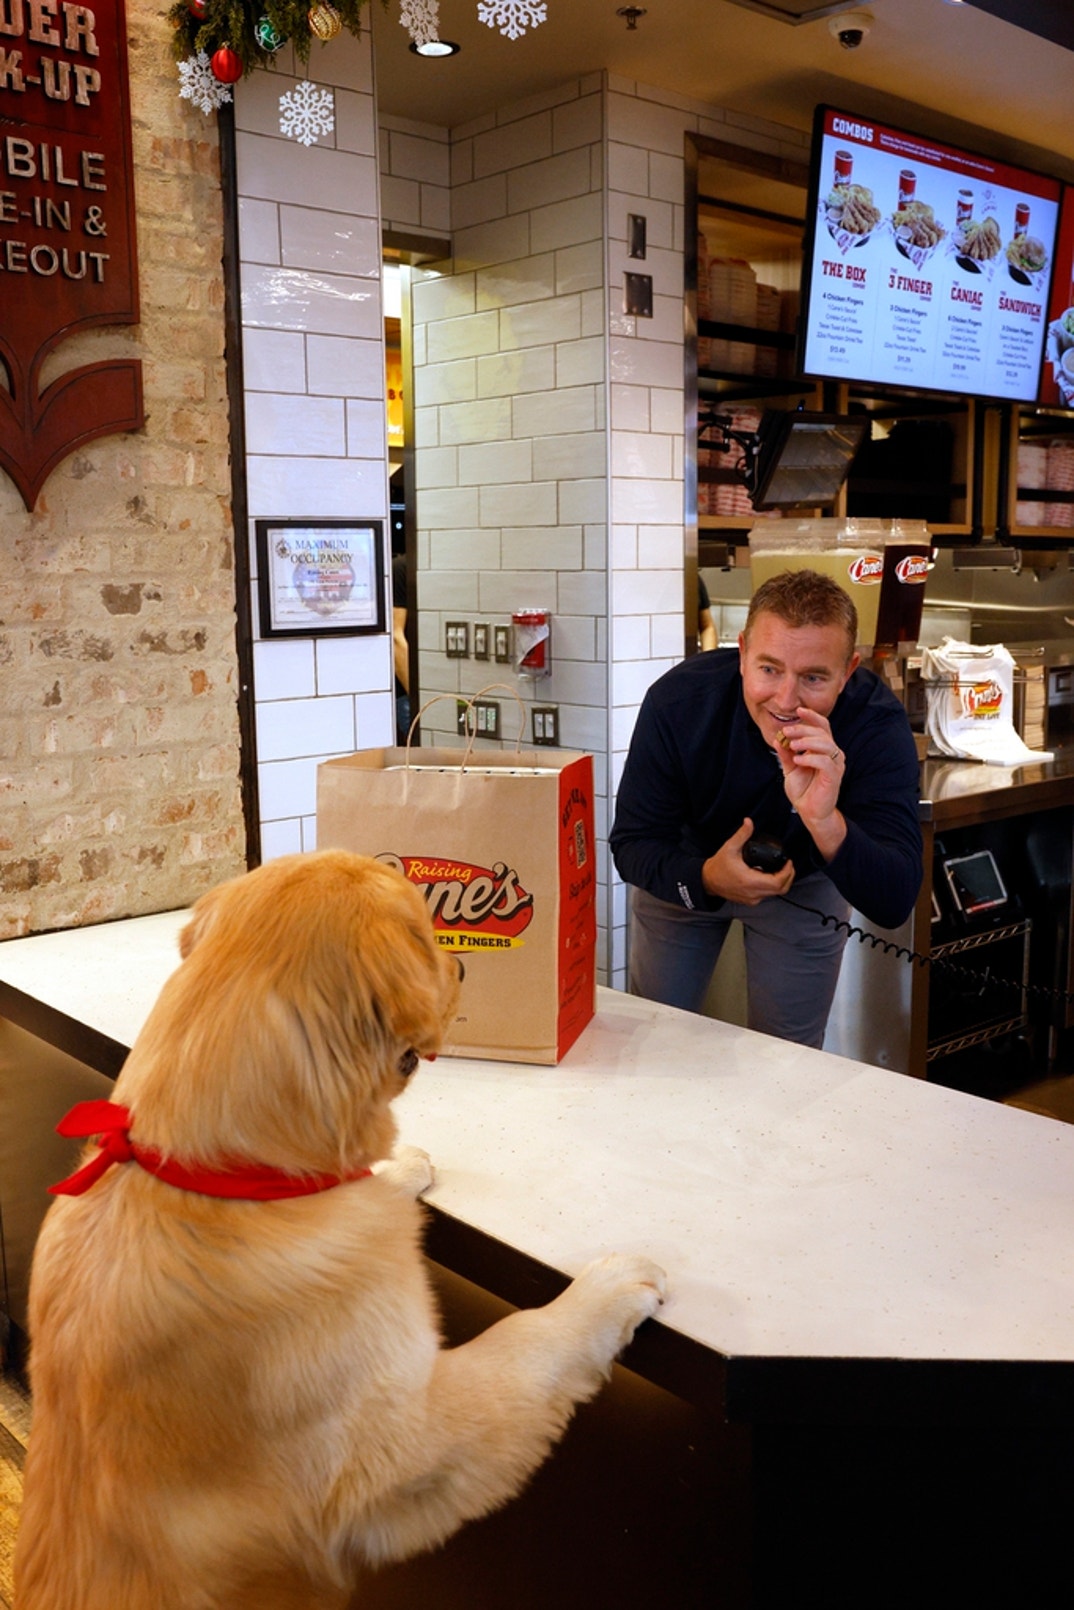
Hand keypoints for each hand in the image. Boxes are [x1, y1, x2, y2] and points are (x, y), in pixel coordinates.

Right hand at [701, 817, 795, 906]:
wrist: (708, 881)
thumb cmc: (719, 867)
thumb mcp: (730, 847)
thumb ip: (742, 834)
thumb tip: (749, 822)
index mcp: (749, 881)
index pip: (777, 882)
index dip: (787, 872)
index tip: (788, 862)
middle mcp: (753, 893)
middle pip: (781, 889)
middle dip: (788, 876)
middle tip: (788, 865)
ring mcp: (752, 899)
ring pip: (776, 893)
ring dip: (781, 881)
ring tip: (780, 869)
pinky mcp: (751, 901)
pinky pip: (768, 895)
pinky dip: (772, 886)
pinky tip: (769, 876)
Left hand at [775, 709, 847, 861]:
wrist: (809, 812)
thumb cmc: (803, 790)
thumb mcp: (790, 769)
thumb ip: (785, 755)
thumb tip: (777, 739)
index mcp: (823, 749)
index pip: (822, 726)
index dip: (812, 716)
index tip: (798, 710)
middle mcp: (832, 754)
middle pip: (822, 732)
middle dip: (803, 728)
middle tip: (787, 731)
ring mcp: (835, 765)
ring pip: (826, 744)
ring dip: (807, 741)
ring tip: (792, 745)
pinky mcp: (834, 776)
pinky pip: (825, 762)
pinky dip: (810, 758)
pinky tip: (797, 760)